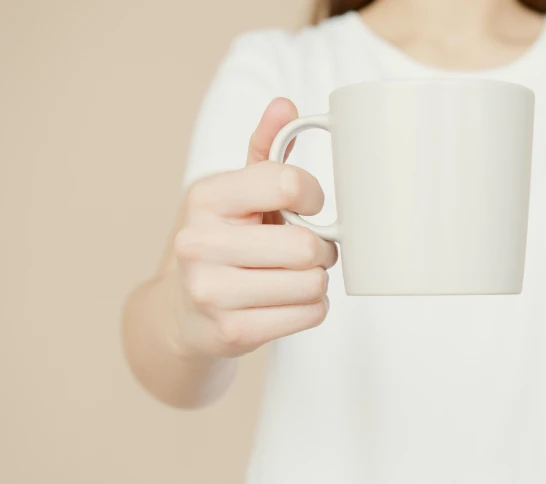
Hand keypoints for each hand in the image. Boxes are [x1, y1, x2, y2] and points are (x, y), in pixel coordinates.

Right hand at [172, 98, 337, 357]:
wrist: (182, 314)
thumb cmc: (223, 242)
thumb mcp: (236, 193)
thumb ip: (265, 149)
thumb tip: (285, 105)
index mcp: (206, 198)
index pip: (288, 184)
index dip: (313, 196)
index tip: (307, 206)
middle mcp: (200, 243)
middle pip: (307, 245)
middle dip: (321, 248)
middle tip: (308, 249)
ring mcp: (212, 292)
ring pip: (314, 283)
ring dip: (317, 280)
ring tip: (295, 275)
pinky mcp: (232, 332)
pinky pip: (311, 314)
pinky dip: (312, 307)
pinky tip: (288, 300)